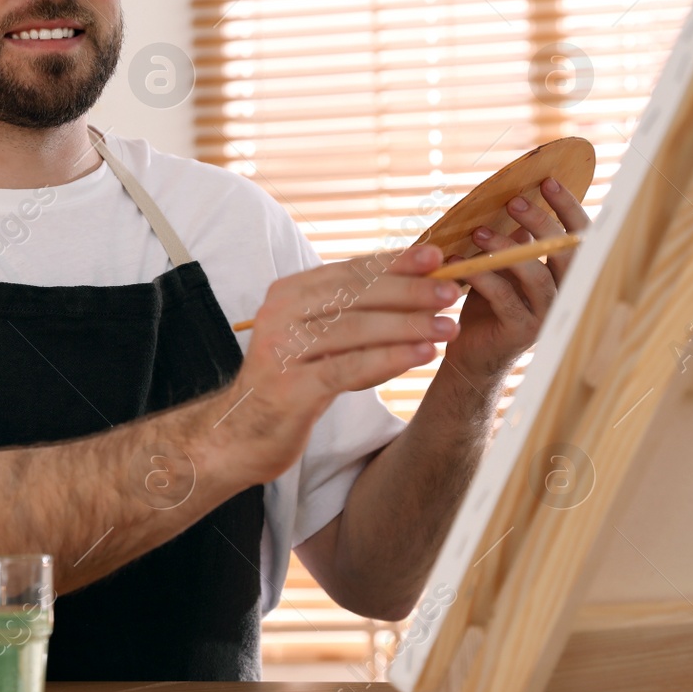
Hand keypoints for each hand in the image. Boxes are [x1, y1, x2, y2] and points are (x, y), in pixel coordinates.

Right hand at [197, 245, 460, 484]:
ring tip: (447, 326)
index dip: (394, 262)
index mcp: (286, 294)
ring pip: (354, 329)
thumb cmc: (291, 382)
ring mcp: (282, 351)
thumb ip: (351, 313)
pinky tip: (423, 354)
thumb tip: (414, 288)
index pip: (347, 271)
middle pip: (353, 295)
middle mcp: (279, 315)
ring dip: (407, 325)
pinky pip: (348, 368)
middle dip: (407, 291)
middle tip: (450, 292)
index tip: (436, 257)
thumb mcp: (315, 339)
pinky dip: (389, 358)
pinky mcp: (291, 388)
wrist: (242, 434)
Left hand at [442, 177, 591, 379]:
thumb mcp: (503, 266)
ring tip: (479, 232)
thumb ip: (516, 240)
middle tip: (514, 203)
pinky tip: (458, 262)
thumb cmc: (489, 304)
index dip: (569, 208)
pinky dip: (481, 276)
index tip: (548, 181)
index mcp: (565, 274)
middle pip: (566, 252)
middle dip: (542, 222)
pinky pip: (504, 297)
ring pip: (536, 274)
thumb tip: (515, 200)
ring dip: (506, 249)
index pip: (581, 237)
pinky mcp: (522, 331)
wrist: (472, 353)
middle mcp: (565, 294)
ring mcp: (546, 314)